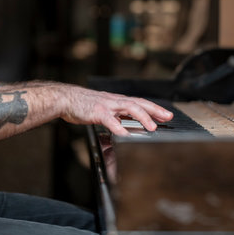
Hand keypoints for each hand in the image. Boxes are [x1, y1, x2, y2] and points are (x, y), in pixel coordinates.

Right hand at [57, 85, 172, 136]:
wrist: (65, 99)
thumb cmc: (83, 104)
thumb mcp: (103, 108)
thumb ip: (115, 115)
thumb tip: (125, 125)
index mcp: (117, 101)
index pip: (140, 103)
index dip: (154, 108)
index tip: (166, 115)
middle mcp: (115, 101)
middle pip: (139, 103)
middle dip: (155, 110)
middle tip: (167, 117)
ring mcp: (107, 106)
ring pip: (129, 108)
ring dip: (143, 117)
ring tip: (152, 127)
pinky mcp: (98, 112)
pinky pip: (111, 121)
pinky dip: (119, 128)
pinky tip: (126, 135)